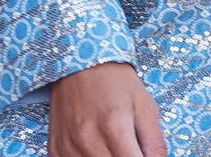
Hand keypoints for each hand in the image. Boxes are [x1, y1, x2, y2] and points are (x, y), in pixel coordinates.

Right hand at [48, 61, 167, 156]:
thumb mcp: (145, 105)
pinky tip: (95, 149)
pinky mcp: (55, 150)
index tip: (142, 156)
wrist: (78, 62)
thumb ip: (155, 143)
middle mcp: (89, 141)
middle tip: (129, 149)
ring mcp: (68, 148)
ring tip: (113, 147)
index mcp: (115, 128)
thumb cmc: (114, 81)